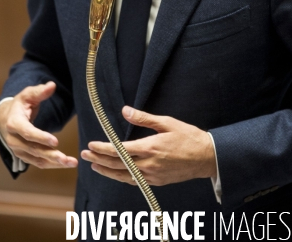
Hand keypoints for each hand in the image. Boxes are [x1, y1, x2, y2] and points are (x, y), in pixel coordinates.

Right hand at [0, 81, 77, 168]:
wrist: (7, 118)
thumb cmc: (21, 104)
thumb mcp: (28, 94)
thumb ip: (40, 91)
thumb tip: (52, 85)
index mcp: (13, 123)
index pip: (27, 132)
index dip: (41, 137)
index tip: (56, 141)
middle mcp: (13, 139)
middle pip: (34, 149)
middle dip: (51, 155)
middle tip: (67, 159)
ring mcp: (18, 150)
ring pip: (37, 159)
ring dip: (54, 162)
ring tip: (71, 163)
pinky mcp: (24, 156)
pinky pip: (38, 162)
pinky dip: (52, 164)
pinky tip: (65, 163)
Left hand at [81, 106, 215, 185]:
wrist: (206, 157)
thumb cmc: (188, 137)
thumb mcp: (167, 122)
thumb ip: (144, 118)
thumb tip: (125, 111)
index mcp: (150, 148)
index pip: (120, 150)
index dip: (103, 148)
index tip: (91, 145)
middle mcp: (149, 164)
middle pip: (118, 165)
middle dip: (99, 160)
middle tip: (84, 155)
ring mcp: (152, 176)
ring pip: (123, 176)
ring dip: (107, 171)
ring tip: (93, 165)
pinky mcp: (157, 181)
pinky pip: (134, 181)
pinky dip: (121, 177)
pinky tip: (114, 173)